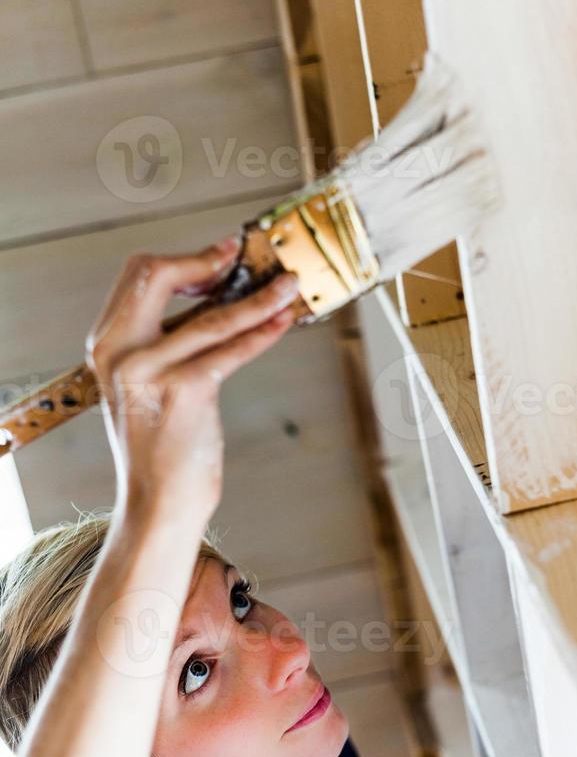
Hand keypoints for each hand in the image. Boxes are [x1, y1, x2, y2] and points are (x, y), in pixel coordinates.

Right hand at [84, 238, 299, 524]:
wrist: (156, 501)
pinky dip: (265, 331)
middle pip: (158, 274)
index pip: (140, 277)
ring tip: (288, 286)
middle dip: (207, 260)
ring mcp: (150, 370)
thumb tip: (213, 300)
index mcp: (107, 345)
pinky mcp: (184, 390)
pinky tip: (284, 321)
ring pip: (213, 315)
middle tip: (244, 255)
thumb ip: (163, 342)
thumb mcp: (145, 385)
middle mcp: (120, 352)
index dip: (184, 260)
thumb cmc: (159, 446)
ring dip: (260, 297)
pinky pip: (233, 348)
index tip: (220, 255)